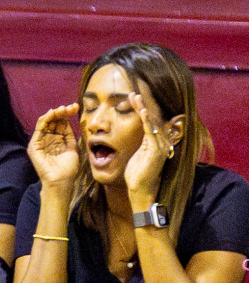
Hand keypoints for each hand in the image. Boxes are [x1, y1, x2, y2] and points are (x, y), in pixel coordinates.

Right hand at [27, 104, 80, 190]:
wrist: (61, 180)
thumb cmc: (68, 167)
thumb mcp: (72, 147)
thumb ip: (68, 134)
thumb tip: (66, 120)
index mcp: (57, 140)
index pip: (60, 123)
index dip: (66, 115)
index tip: (75, 108)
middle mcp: (47, 139)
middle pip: (52, 121)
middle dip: (61, 112)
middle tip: (70, 107)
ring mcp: (40, 142)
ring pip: (45, 123)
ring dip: (53, 114)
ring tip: (63, 109)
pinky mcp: (34, 146)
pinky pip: (38, 130)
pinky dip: (45, 120)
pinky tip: (53, 114)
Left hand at [124, 93, 179, 207]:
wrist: (141, 190)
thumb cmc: (136, 175)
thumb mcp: (135, 155)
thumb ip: (135, 144)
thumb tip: (122, 137)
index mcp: (154, 142)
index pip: (148, 121)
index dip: (141, 109)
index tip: (132, 98)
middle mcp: (160, 141)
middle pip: (151, 118)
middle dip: (141, 105)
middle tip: (132, 93)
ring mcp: (160, 145)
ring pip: (151, 121)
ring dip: (142, 108)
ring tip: (135, 97)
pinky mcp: (157, 149)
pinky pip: (151, 131)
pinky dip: (147, 120)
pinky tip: (142, 110)